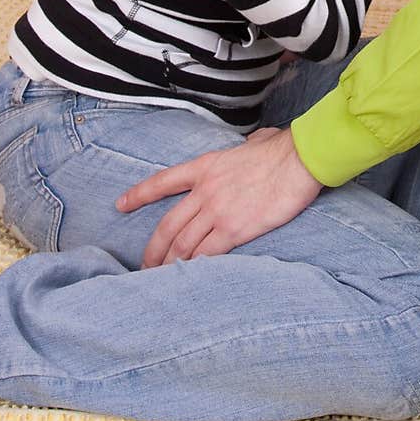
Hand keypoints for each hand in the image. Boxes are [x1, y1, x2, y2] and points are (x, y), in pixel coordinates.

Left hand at [115, 127, 321, 265]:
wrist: (299, 159)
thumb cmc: (282, 149)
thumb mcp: (255, 141)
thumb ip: (246, 146)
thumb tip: (254, 144)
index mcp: (206, 166)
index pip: (163, 182)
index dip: (139, 195)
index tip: (120, 205)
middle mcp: (205, 190)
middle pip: (168, 224)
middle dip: (153, 248)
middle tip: (144, 265)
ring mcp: (218, 211)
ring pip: (183, 244)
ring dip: (170, 263)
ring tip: (162, 278)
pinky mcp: (235, 229)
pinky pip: (207, 254)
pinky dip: (194, 268)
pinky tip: (189, 278)